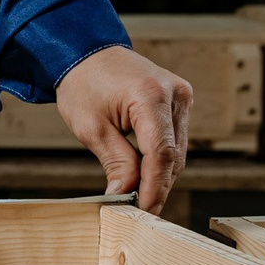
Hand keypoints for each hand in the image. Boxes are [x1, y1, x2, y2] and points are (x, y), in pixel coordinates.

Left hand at [54, 45, 192, 214]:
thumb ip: (116, 162)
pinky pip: (175, 138)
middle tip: (138, 211)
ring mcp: (181, 96)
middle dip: (157, 186)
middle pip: (173, 155)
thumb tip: (126, 195)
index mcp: (151, 96)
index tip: (145, 211)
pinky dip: (161, 159)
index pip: (161, 154)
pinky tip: (146, 175)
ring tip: (140, 197)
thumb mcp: (92, 127)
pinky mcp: (179, 101)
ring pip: (177, 150)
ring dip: (161, 175)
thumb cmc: (83, 84)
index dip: (155, 188)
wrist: (85, 53)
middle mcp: (174, 94)